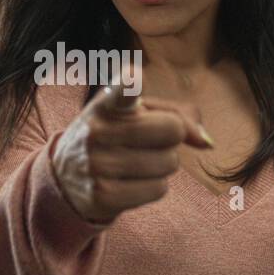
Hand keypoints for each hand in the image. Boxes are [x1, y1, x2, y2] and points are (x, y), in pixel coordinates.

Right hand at [51, 74, 213, 223]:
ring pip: (169, 163)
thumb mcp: (137, 114)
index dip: (130, 85)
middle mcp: (97, 131)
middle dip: (169, 137)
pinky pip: (159, 189)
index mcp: (106, 103)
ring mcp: (97, 165)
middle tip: (145, 140)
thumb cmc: (114, 136)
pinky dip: (153, 186)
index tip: (133, 78)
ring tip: (134, 162)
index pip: (121, 90)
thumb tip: (206, 143)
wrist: (67, 178)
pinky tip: (130, 182)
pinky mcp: (103, 196)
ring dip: (162, 165)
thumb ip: (178, 115)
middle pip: (172, 130)